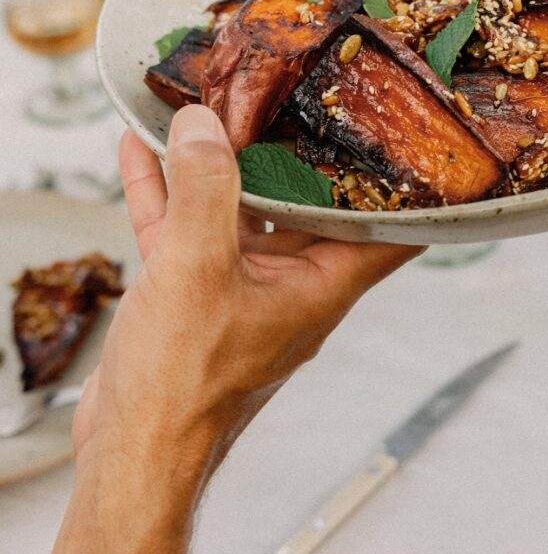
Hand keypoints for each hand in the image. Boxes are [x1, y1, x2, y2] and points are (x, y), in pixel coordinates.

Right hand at [73, 105, 419, 479]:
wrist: (130, 458)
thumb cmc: (184, 390)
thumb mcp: (197, 269)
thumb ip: (203, 191)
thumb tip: (205, 126)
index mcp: (320, 286)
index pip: (389, 231)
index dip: (404, 186)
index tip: (410, 136)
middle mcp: (288, 287)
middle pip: (303, 206)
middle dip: (291, 152)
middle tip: (289, 95)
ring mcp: (238, 292)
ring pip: (235, 212)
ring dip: (218, 165)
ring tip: (205, 108)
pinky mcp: (190, 300)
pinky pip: (183, 232)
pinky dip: (166, 192)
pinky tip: (142, 149)